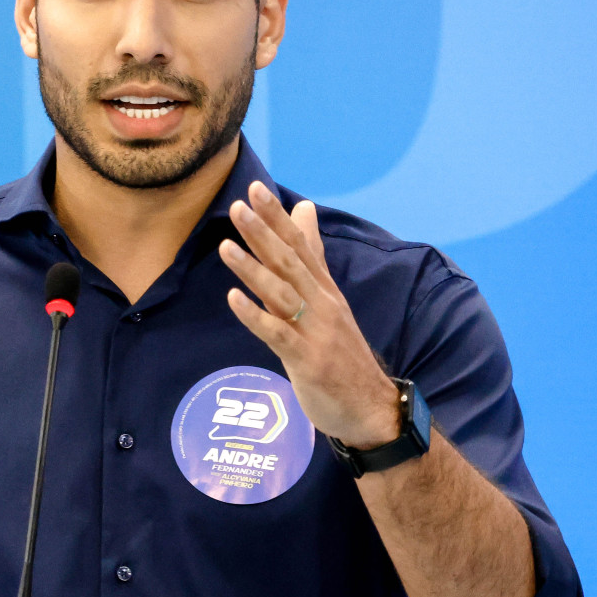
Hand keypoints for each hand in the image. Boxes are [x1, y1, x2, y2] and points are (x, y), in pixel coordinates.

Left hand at [218, 181, 400, 448]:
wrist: (370, 407)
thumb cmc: (342, 353)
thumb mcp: (328, 301)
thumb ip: (313, 257)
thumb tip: (304, 209)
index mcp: (324, 290)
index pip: (300, 245)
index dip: (277, 218)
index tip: (256, 189)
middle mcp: (322, 304)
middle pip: (290, 262)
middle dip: (263, 233)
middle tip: (239, 204)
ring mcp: (316, 331)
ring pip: (282, 293)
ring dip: (253, 269)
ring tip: (226, 245)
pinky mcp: (308, 360)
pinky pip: (278, 334)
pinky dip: (255, 316)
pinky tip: (234, 299)